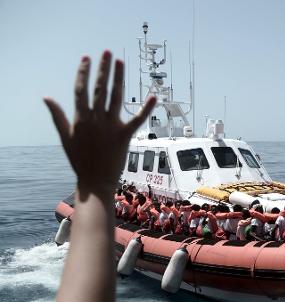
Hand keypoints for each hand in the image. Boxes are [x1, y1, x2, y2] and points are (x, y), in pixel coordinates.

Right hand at [44, 51, 155, 193]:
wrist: (95, 181)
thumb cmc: (80, 159)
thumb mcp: (65, 137)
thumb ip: (57, 116)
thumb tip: (47, 98)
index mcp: (80, 118)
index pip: (81, 90)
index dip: (84, 73)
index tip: (87, 58)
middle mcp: (95, 119)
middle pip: (100, 89)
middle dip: (103, 69)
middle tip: (107, 52)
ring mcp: (110, 127)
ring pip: (115, 97)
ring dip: (118, 78)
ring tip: (119, 62)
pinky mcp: (124, 135)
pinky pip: (137, 120)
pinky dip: (146, 108)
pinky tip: (154, 96)